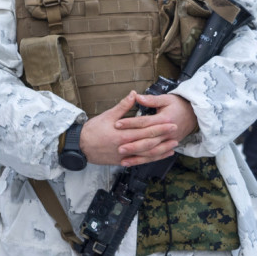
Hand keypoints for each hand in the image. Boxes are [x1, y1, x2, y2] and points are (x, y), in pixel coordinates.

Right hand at [78, 91, 195, 166]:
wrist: (80, 146)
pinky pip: (140, 161)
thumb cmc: (92, 130)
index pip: (146, 130)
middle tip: (176, 131)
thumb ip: (123, 106)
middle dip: (164, 137)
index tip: (171, 122)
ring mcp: (125, 156)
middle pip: (149, 142)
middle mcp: (126, 146)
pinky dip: (151, 159)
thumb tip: (134, 93)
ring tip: (173, 146)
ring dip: (161, 150)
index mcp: (123, 134)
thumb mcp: (107, 115)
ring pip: (147, 154)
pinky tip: (160, 156)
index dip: (160, 126)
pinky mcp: (122, 161)